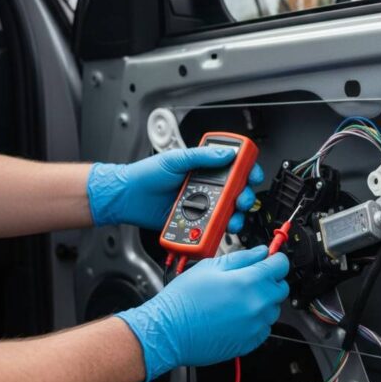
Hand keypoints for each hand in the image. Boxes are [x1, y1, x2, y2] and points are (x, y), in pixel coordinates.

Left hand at [87, 147, 262, 230]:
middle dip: (245, 195)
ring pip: (230, 211)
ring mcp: (203, 204)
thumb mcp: (175, 159)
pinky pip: (215, 226)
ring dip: (237, 215)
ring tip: (232, 216)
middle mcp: (208, 186)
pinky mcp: (197, 222)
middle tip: (240, 198)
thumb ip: (202, 157)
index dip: (248, 170)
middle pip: (238, 191)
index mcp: (205, 168)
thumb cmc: (147, 175)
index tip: (252, 174)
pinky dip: (221, 228)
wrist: (128, 198)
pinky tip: (220, 226)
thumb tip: (226, 154)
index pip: (235, 167)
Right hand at [116, 246, 288, 381]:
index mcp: (250, 282)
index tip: (268, 259)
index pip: (281, 264)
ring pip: (273, 308)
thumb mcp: (211, 266)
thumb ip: (242, 257)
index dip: (274, 258)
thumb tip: (260, 252)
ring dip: (263, 301)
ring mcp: (255, 326)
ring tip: (237, 300)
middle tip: (249, 279)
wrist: (168, 331)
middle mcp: (258, 305)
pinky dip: (255, 321)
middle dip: (269, 280)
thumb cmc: (184, 299)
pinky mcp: (249, 343)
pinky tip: (235, 316)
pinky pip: (264, 327)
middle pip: (281, 287)